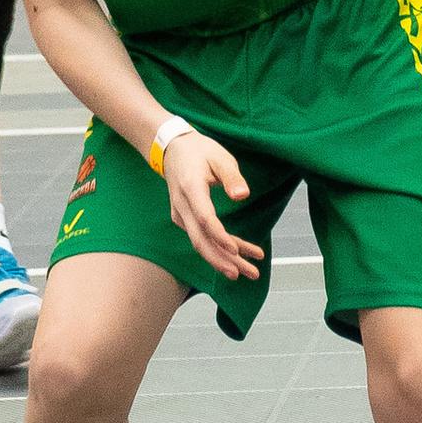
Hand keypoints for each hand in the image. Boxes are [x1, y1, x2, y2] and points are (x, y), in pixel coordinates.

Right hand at [159, 126, 261, 279]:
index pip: (204, 218)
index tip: (236, 250)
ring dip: (223, 260)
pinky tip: (238, 255)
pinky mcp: (184, 219)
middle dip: (222, 260)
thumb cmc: (199, 151)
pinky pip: (200, 237)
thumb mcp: (219, 157)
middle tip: (245, 273)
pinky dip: (219, 249)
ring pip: (200, 243)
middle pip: (199, 239)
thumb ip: (232, 177)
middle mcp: (181, 205)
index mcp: (190, 187)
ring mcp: (180, 214)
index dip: (220, 236)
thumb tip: (243, 196)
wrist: (172, 149)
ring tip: (249, 271)